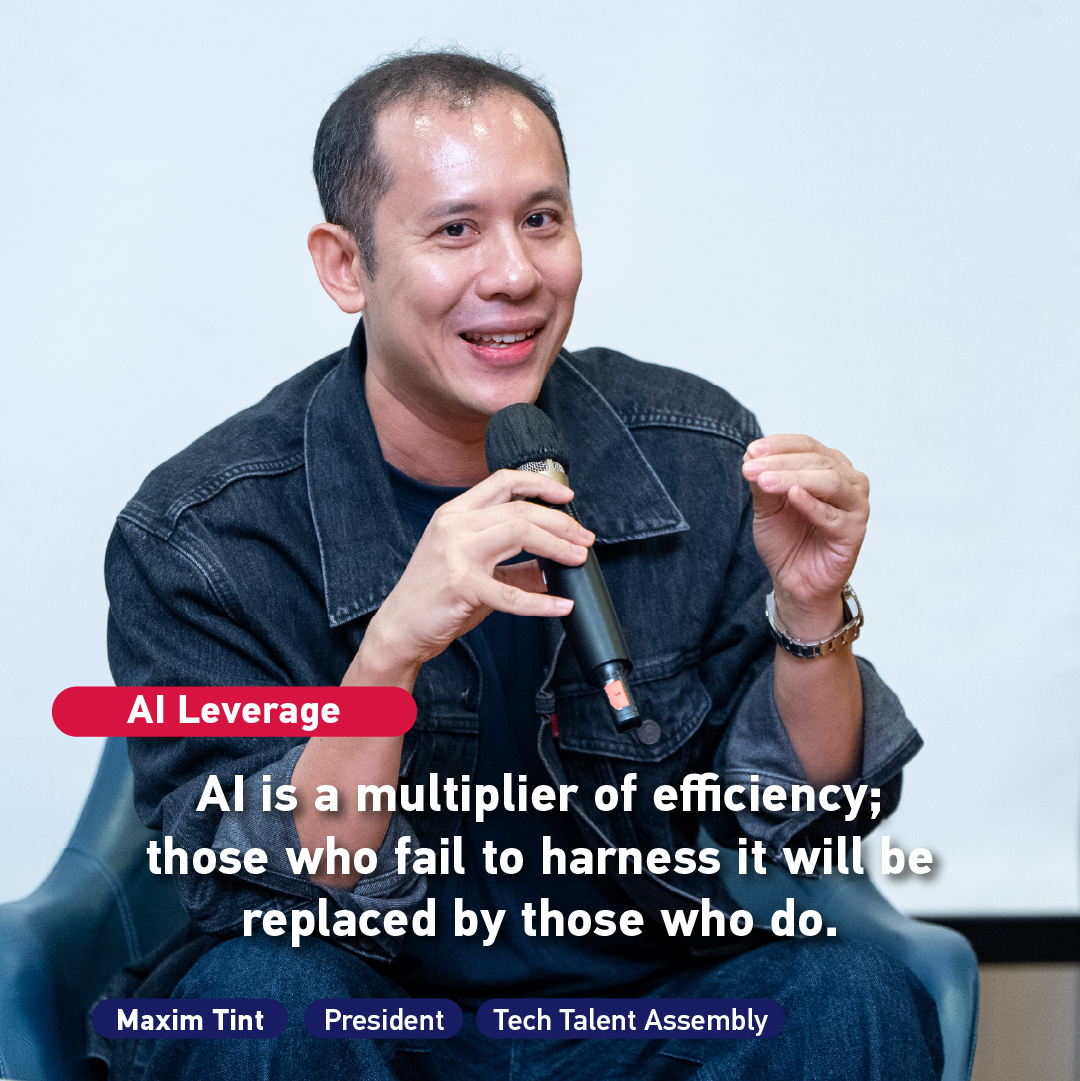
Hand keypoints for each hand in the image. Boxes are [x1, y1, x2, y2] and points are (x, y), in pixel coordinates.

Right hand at [345, 469, 591, 689]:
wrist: (400, 628)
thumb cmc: (435, 596)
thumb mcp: (475, 570)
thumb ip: (513, 565)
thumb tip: (553, 567)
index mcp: (455, 514)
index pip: (502, 481)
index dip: (539, 483)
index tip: (566, 495)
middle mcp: (454, 526)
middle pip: (519, 509)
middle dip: (560, 522)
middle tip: (584, 538)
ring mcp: (455, 553)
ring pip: (519, 533)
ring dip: (556, 546)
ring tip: (578, 558)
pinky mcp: (460, 585)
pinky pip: (511, 593)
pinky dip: (542, 601)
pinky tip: (561, 605)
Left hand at [742, 434, 868, 639]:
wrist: (794, 579)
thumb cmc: (786, 539)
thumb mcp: (767, 506)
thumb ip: (762, 482)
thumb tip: (751, 456)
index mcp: (829, 466)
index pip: (806, 445)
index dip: (779, 445)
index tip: (751, 451)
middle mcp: (848, 480)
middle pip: (817, 460)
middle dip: (780, 463)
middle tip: (750, 469)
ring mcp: (856, 505)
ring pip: (829, 481)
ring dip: (793, 479)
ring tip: (765, 482)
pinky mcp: (855, 532)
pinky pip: (834, 516)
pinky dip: (813, 504)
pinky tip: (793, 497)